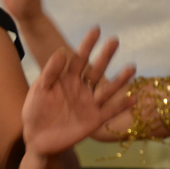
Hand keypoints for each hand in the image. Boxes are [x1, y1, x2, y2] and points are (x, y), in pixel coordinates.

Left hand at [22, 27, 135, 156]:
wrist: (37, 139)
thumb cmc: (35, 111)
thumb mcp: (39, 90)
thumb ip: (50, 72)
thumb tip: (61, 51)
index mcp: (66, 79)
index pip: (78, 59)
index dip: (87, 45)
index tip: (96, 29)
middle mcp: (81, 89)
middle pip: (96, 70)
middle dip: (105, 56)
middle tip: (115, 40)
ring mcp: (89, 104)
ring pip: (107, 89)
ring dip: (120, 79)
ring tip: (131, 67)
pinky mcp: (94, 120)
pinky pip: (110, 111)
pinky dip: (122, 105)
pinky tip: (134, 98)